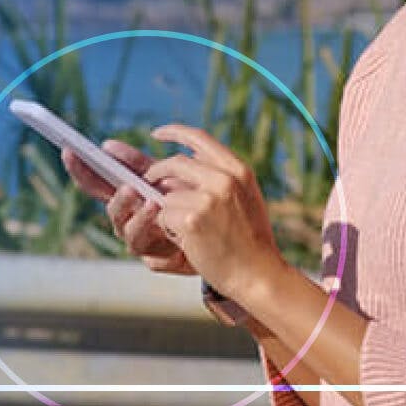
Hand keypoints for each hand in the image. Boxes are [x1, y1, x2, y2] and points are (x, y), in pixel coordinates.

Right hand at [60, 138, 193, 275]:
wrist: (212, 230)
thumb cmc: (184, 200)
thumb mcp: (162, 176)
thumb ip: (136, 164)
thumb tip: (106, 146)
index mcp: (124, 197)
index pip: (96, 182)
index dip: (80, 169)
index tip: (69, 150)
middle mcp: (126, 219)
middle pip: (110, 208)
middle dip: (115, 196)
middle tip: (127, 186)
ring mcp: (139, 240)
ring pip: (128, 230)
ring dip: (137, 216)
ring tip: (152, 203)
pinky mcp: (155, 260)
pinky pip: (150, 252)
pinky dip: (157, 237)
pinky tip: (166, 226)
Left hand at [143, 124, 285, 298]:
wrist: (257, 274)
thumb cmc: (250, 240)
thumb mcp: (246, 197)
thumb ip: (222, 176)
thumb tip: (189, 159)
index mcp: (238, 170)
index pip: (199, 138)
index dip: (174, 132)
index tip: (157, 133)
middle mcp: (224, 179)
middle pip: (175, 163)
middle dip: (156, 172)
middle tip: (148, 180)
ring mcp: (207, 198)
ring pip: (167, 195)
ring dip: (169, 212)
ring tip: (189, 231)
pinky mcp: (191, 220)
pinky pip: (164, 216)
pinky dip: (168, 229)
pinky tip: (188, 241)